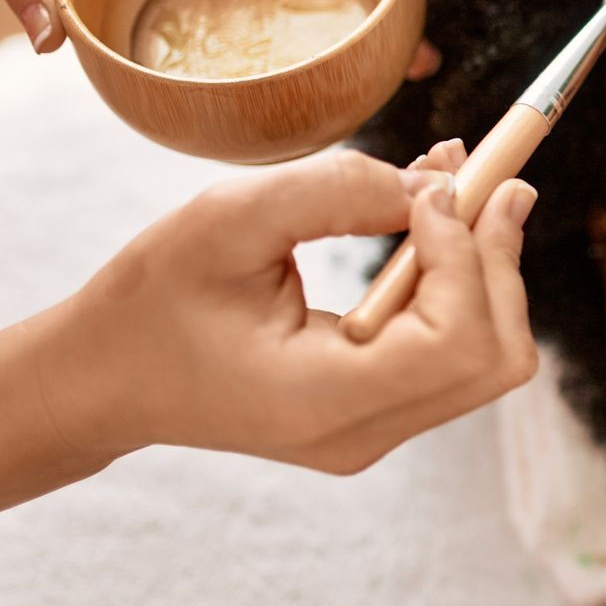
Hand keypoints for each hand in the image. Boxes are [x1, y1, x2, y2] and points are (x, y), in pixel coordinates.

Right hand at [46, 141, 537, 474]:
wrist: (105, 379)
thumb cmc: (150, 301)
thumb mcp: (225, 220)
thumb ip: (334, 193)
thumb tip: (434, 185)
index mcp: (323, 402)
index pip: (456, 341)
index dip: (467, 256)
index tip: (435, 185)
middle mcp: (363, 433)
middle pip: (495, 355)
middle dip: (500, 256)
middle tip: (493, 172)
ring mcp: (374, 430)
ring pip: (486, 354)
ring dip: (486, 264)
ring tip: (458, 184)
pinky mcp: (376, 410)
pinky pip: (451, 350)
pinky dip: (458, 283)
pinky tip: (432, 222)